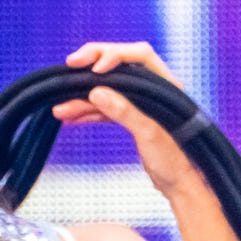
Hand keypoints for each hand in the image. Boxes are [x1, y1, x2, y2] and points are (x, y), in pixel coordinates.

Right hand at [56, 39, 198, 206]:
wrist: (180, 185)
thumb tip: (96, 92)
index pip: (139, 55)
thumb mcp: (149, 134)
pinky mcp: (131, 119)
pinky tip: (70, 117)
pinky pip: (106, 109)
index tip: (93, 67)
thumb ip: (124, 111)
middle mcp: (154, 90)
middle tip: (70, 67)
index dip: (114, 55)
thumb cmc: (176, 162)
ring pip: (107, 90)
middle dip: (91, 68)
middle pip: (119, 67)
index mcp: (166, 86)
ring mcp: (141, 104)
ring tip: (61, 108)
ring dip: (83, 98)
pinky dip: (88, 112)